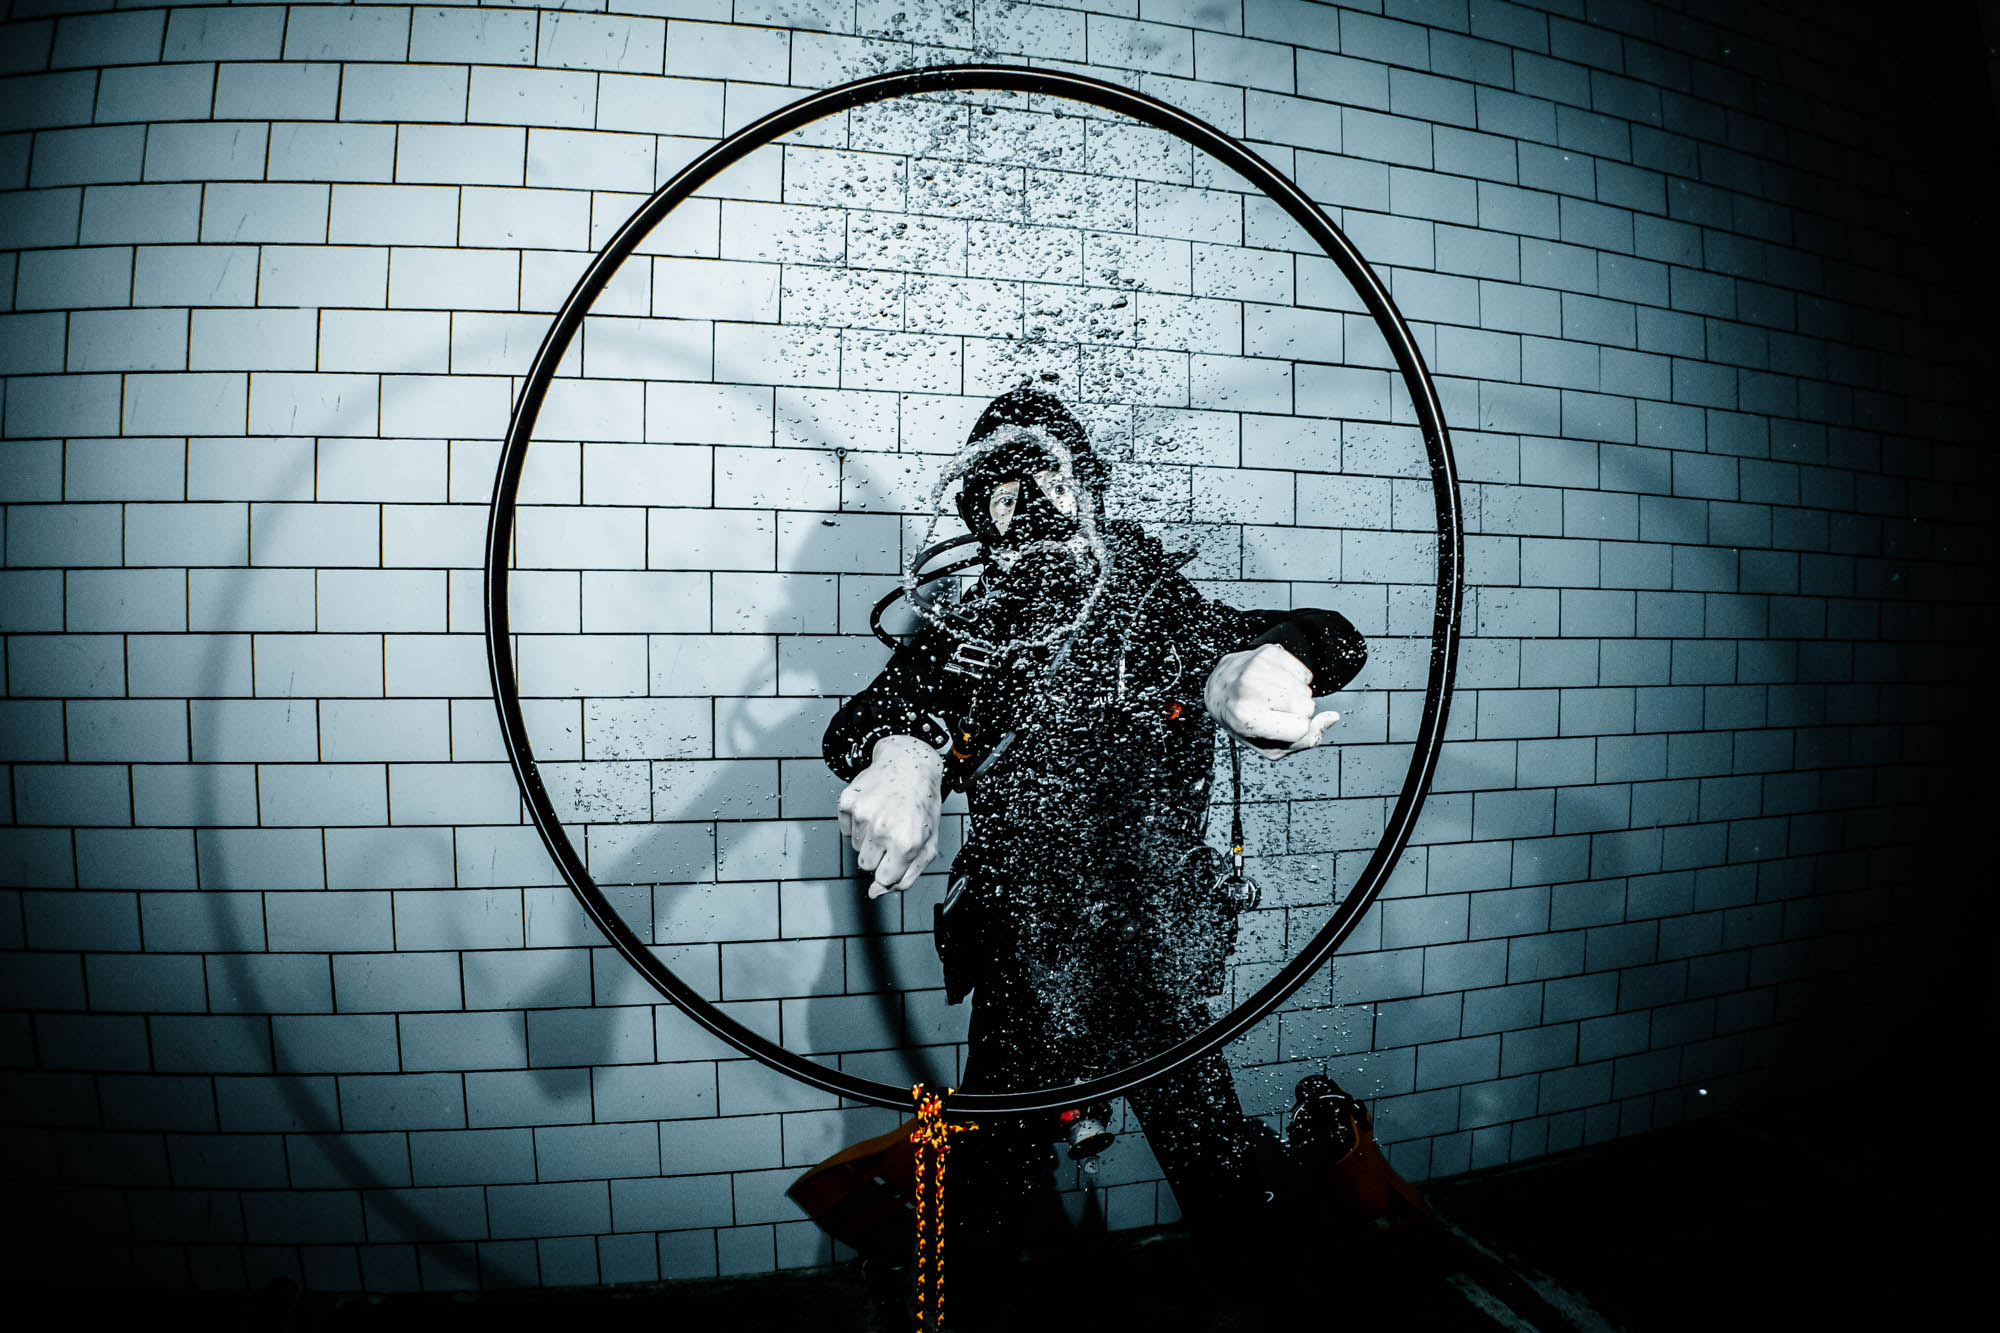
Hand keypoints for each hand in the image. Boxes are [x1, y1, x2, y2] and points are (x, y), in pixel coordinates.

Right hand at [836, 735, 943, 896]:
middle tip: (892, 831)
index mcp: (906, 843)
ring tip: (885, 816)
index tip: (895, 855)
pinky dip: (856, 821)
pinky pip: (844, 827)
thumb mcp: (928, 842)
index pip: (883, 878)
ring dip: (868, 836)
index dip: (890, 867)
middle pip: (865, 864)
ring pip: (855, 846)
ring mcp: (863, 815)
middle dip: (878, 852)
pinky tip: (873, 807)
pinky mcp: (848, 802)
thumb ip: (906, 875)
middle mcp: (883, 829)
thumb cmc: (922, 802)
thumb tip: (877, 892)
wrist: (910, 763)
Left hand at [1204, 643, 1340, 759]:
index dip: (1298, 730)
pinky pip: (1305, 673)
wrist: (1220, 688)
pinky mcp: (1268, 652)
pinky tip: (1276, 683)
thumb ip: (1306, 740)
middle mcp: (1248, 691)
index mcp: (1246, 720)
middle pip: (1307, 706)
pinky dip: (1296, 680)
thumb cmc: (1246, 722)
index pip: (1301, 728)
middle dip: (1299, 712)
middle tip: (1276, 711)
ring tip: (1273, 697)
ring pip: (1306, 689)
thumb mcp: (1270, 746)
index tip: (1281, 727)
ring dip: (1296, 695)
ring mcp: (1257, 668)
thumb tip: (1333, 717)